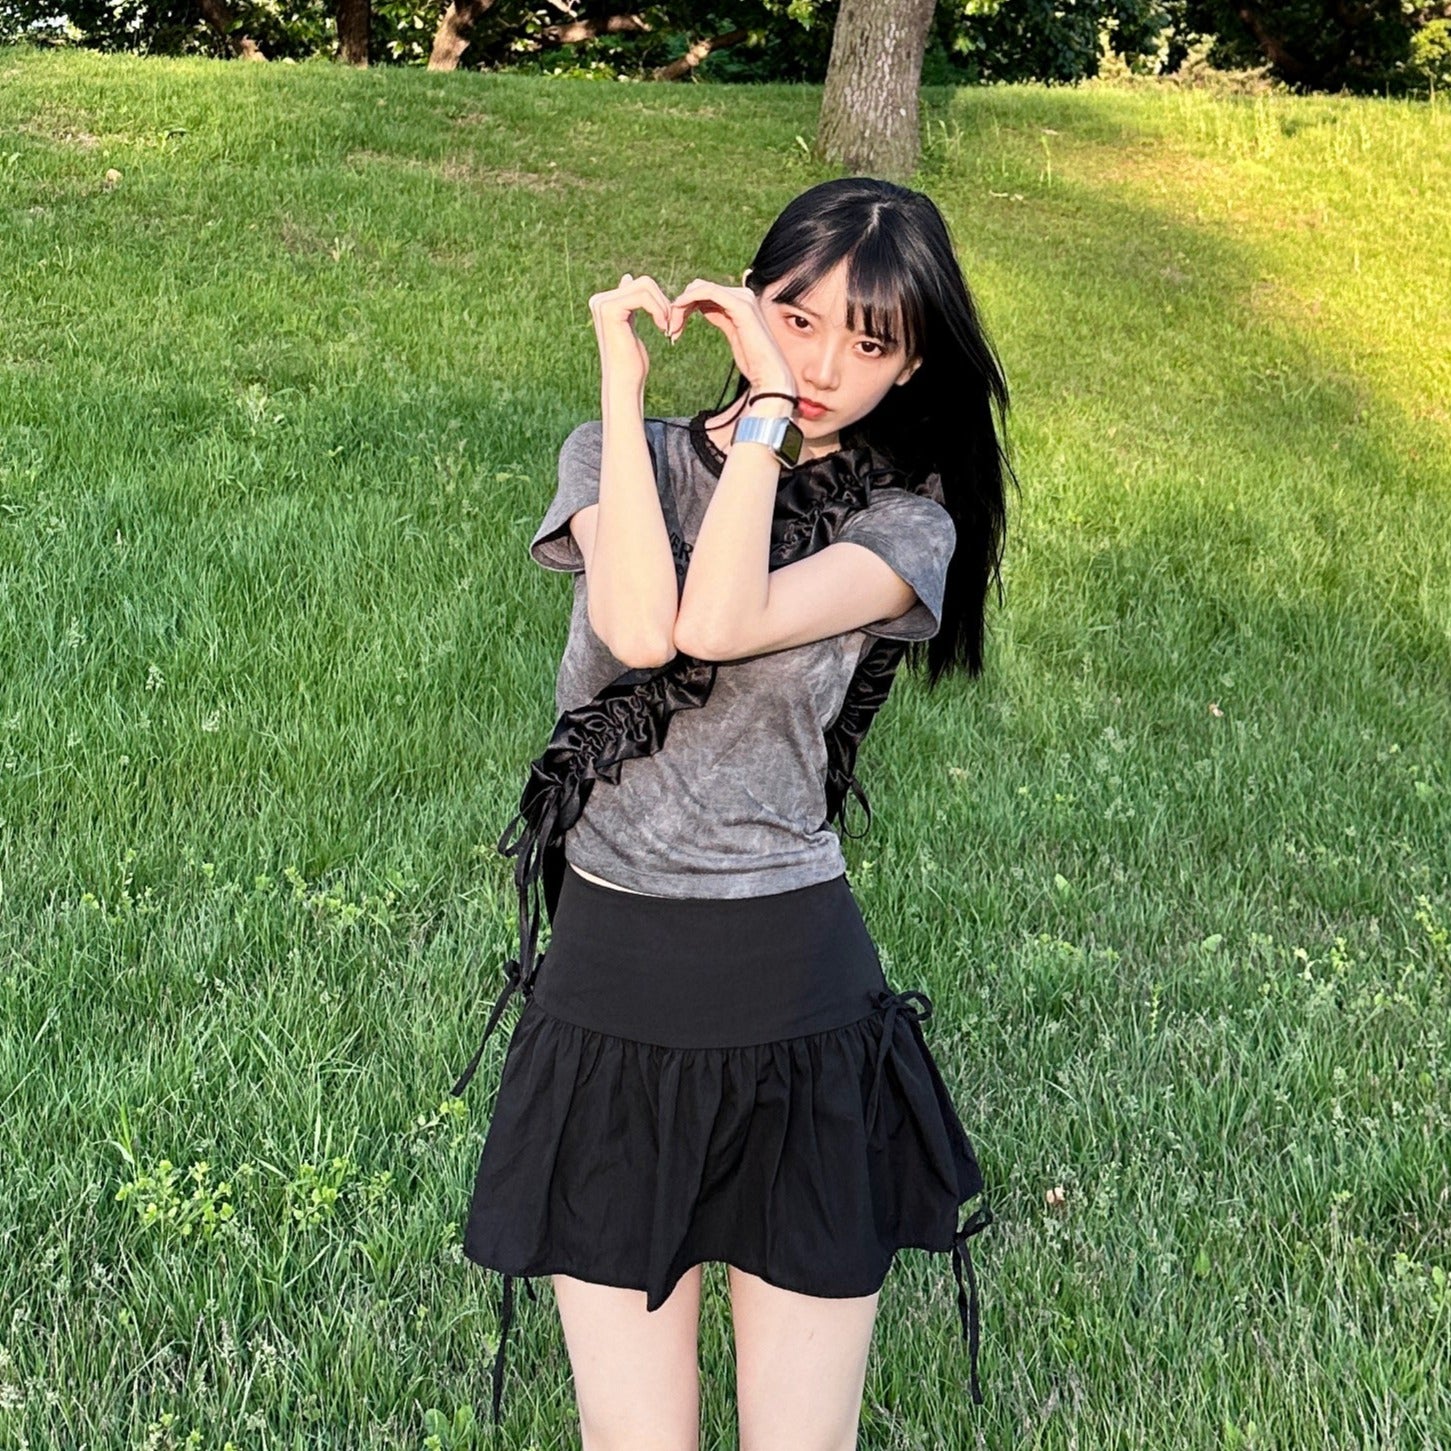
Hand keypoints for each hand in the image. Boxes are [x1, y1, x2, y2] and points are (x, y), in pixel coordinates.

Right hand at [588, 272, 672, 396]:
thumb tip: (627, 277)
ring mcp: (603, 303)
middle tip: (670, 323)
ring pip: (645, 286)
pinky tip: (662, 328)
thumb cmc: (631, 360)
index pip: (639, 284)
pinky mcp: (610, 310)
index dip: (659, 300)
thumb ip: (628, 303)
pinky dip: (658, 310)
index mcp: (604, 301)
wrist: (625, 380)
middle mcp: (599, 300)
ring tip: (666, 326)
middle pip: (643, 282)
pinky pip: (643, 297)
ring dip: (663, 306)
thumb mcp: (630, 326)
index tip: (666, 321)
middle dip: (662, 301)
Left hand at [668, 277, 795, 396]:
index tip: (673, 329)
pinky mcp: (740, 305)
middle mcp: (742, 295)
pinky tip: (678, 310)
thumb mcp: (732, 334)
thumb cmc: (753, 361)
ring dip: (681, 306)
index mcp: (740, 300)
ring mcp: (743, 298)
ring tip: (673, 328)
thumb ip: (720, 317)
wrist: (769, 374)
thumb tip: (703, 308)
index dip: (685, 306)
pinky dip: (689, 299)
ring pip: (701, 288)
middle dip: (680, 306)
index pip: (704, 293)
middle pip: (700, 288)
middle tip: (670, 330)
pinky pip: (708, 292)